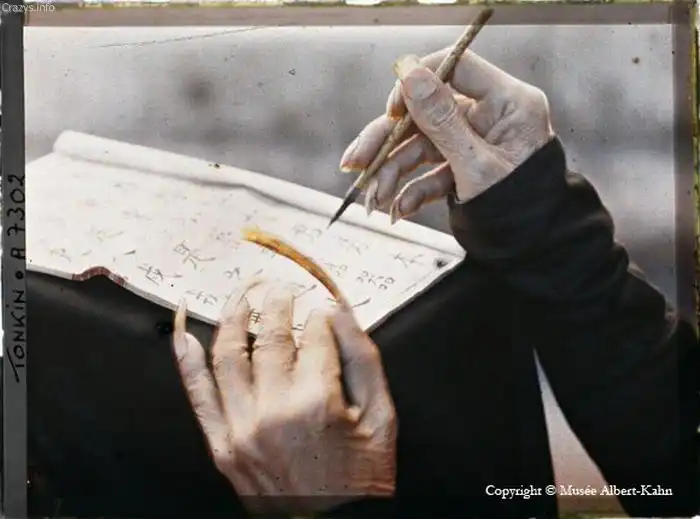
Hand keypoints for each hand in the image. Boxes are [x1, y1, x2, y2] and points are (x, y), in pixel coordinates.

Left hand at [171, 281, 396, 513]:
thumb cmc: (362, 476)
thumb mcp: (382, 416)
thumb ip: (363, 358)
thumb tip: (340, 311)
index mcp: (317, 400)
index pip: (314, 336)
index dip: (321, 316)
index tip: (323, 309)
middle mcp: (273, 409)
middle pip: (269, 337)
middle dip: (277, 302)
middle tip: (281, 287)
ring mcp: (242, 428)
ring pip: (229, 354)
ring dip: (232, 315)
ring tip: (241, 294)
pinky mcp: (222, 446)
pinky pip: (198, 396)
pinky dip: (187, 361)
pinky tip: (183, 331)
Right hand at [340, 49, 554, 221]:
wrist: (537, 250)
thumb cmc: (520, 207)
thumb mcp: (478, 165)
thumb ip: (441, 121)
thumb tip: (410, 74)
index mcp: (506, 102)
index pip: (454, 66)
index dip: (417, 83)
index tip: (391, 110)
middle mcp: (488, 116)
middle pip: (425, 112)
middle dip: (386, 141)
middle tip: (356, 163)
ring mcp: (473, 142)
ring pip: (420, 145)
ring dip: (392, 173)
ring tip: (374, 200)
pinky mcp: (462, 167)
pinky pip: (429, 171)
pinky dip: (411, 190)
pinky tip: (398, 210)